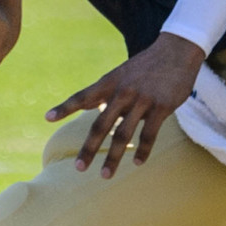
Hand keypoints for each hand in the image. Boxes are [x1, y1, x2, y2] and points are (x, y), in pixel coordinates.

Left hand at [47, 34, 207, 176]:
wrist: (177, 50)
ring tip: (105, 175)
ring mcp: (142, 99)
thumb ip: (103, 91)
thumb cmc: (146, 65)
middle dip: (89, 148)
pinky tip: (138, 163)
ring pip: (123, 134)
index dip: (65, 108)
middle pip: (101, 124)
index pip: (82, 96)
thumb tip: (84, 105)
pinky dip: (143, 150)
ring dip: (114, 157)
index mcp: (110, 82)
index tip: (48, 118)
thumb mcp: (121, 74)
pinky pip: (149, 133)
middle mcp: (123, 91)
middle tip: (78, 167)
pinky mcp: (162, 106)